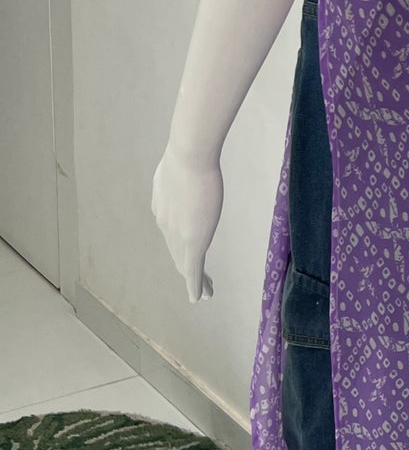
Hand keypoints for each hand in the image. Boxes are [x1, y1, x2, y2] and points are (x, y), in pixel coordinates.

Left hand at [151, 144, 222, 303]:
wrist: (189, 156)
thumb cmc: (189, 152)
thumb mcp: (182, 163)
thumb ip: (184, 171)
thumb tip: (190, 163)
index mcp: (162, 207)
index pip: (171, 232)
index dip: (179, 246)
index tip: (187, 253)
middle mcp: (166, 225)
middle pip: (176, 253)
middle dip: (186, 268)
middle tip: (196, 282)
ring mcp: (178, 235)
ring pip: (184, 264)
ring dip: (195, 279)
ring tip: (204, 293)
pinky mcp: (193, 241)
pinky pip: (193, 270)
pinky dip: (195, 285)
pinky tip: (199, 297)